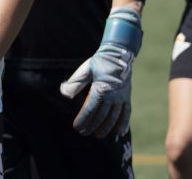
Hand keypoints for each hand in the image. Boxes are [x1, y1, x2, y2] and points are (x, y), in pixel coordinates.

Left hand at [60, 7, 141, 137]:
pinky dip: (123, 123)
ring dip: (106, 128)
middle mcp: (112, 95)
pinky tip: (119, 133)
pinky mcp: (127, 97)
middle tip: (84, 133)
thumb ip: (75, 83)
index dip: (83, 119)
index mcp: (100, 88)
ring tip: (98, 135)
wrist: (118, 55)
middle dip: (92, 126)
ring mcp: (121, 97)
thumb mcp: (85, 70)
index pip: (90, 109)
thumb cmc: (99, 62)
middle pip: (101, 116)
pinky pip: (126, 113)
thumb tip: (64, 93)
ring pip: (114, 117)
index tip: (76, 127)